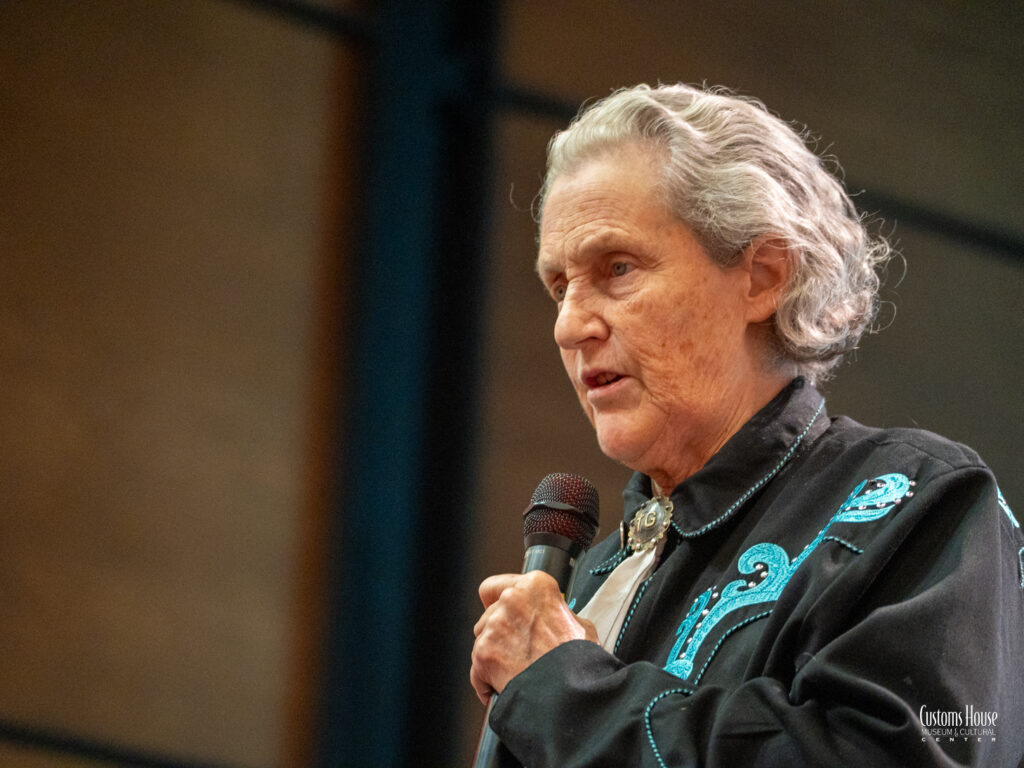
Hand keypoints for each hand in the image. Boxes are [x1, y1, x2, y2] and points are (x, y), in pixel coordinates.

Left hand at [470, 570, 597, 704]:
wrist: (571, 693)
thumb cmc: (578, 662)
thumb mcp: (579, 625)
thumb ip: (556, 614)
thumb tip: (552, 618)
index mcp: (535, 586)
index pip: (494, 587)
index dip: (496, 604)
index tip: (501, 615)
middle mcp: (511, 599)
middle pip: (487, 616)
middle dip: (498, 635)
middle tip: (517, 652)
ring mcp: (495, 625)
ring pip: (481, 641)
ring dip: (493, 656)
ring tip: (516, 672)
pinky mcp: (484, 652)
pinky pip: (477, 669)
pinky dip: (487, 681)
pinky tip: (506, 686)